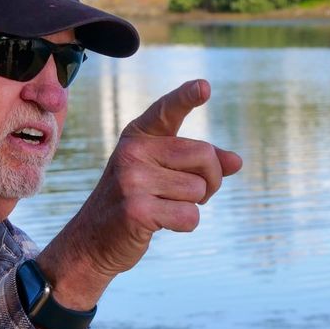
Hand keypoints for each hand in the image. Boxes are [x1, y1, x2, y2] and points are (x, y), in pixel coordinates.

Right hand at [38, 79, 241, 311]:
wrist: (92, 242)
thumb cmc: (136, 203)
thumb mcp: (162, 174)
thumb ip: (198, 164)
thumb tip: (237, 161)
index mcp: (138, 136)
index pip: (167, 111)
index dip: (187, 97)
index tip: (205, 87)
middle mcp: (133, 151)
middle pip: (204, 155)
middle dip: (211, 180)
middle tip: (195, 194)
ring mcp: (132, 180)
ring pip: (199, 189)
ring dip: (193, 205)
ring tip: (165, 208)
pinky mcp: (136, 209)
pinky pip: (190, 215)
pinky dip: (184, 225)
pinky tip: (159, 224)